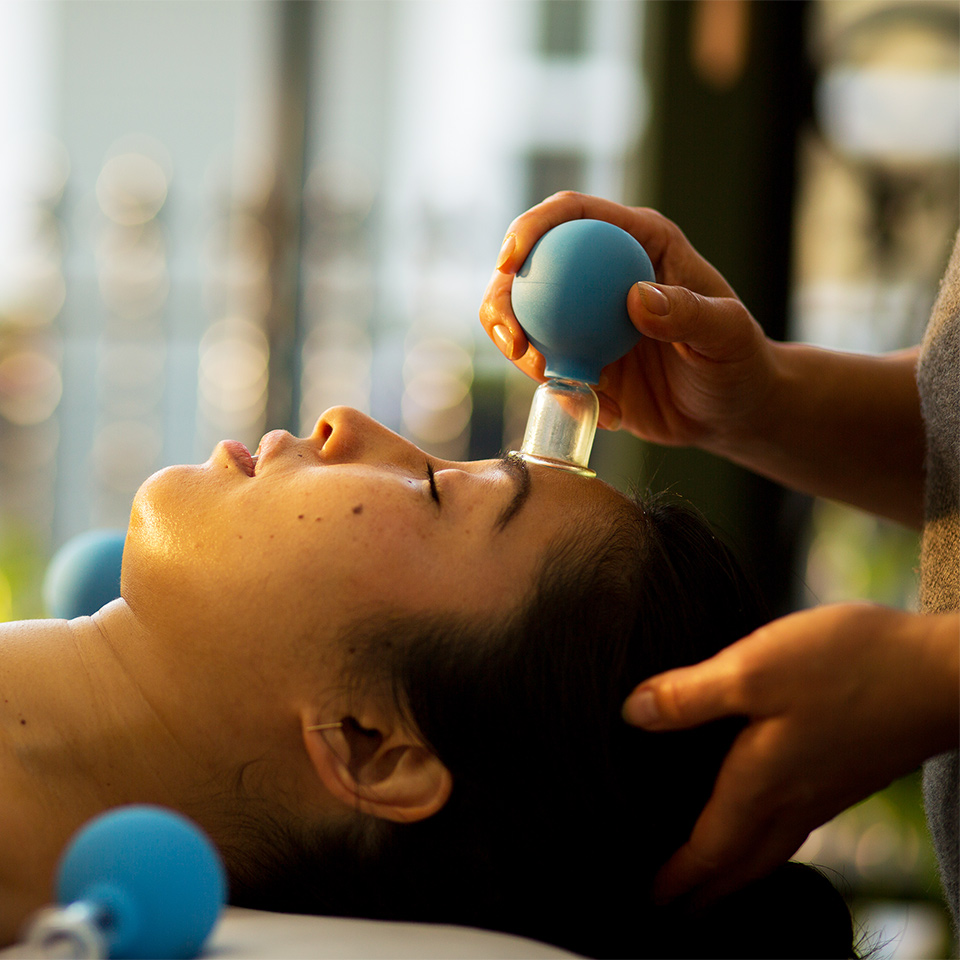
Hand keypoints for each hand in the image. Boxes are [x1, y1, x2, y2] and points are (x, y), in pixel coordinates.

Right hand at [479, 192, 774, 450]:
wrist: (731, 410)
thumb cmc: (738, 361)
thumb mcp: (727, 334)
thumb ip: (688, 313)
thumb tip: (635, 297)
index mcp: (638, 242)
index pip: (573, 215)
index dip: (532, 227)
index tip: (511, 261)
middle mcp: (603, 273)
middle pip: (532, 267)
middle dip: (502, 296)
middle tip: (511, 337)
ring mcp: (586, 319)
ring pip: (527, 320)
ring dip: (518, 346)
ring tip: (542, 374)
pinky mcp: (580, 359)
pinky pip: (548, 367)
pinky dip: (553, 385)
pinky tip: (589, 404)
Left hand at [622, 603, 959, 904]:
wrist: (943, 673)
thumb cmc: (848, 665)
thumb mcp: (753, 669)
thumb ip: (691, 696)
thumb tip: (632, 715)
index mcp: (762, 784)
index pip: (708, 850)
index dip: (676, 878)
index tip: (648, 901)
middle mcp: (794, 800)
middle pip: (741, 865)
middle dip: (705, 893)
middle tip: (675, 911)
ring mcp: (827, 791)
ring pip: (769, 850)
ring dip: (736, 872)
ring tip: (713, 879)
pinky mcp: (847, 773)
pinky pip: (794, 828)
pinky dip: (766, 842)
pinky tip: (766, 821)